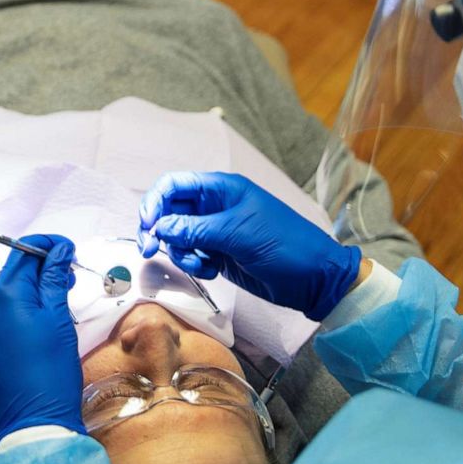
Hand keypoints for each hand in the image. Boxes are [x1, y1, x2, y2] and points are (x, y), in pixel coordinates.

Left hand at [0, 234, 85, 450]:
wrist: (28, 426)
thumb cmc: (50, 374)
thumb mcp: (58, 320)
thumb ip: (54, 279)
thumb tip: (58, 250)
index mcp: (0, 294)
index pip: (24, 252)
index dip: (50, 247)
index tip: (69, 252)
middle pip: (11, 276)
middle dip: (40, 275)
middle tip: (68, 286)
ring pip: (1, 300)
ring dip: (26, 300)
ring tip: (51, 318)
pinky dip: (11, 321)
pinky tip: (30, 339)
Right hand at [138, 172, 361, 321]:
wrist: (313, 278)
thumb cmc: (285, 245)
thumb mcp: (237, 233)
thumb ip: (195, 229)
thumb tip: (160, 227)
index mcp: (221, 189)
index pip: (174, 185)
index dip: (154, 201)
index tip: (148, 225)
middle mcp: (214, 207)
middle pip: (169, 211)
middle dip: (159, 230)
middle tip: (151, 250)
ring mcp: (215, 231)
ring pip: (177, 236)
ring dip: (180, 252)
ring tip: (202, 264)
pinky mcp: (218, 253)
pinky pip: (191, 255)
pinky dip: (194, 264)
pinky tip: (213, 270)